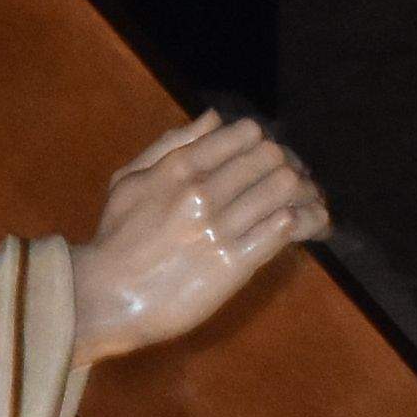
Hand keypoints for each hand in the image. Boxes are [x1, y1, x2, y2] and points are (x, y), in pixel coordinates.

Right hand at [68, 111, 328, 360]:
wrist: (104, 298)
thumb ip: (172, 145)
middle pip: (272, 158)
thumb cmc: (115, 239)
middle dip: (291, 167)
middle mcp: (201, 193)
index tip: (269, 158)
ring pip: (284, 190)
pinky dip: (301, 223)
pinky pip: (281, 230)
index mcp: (178, 168)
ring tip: (311, 205)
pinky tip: (306, 227)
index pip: (245, 134)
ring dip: (304, 195)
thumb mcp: (130, 180)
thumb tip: (214, 118)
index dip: (265, 143)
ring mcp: (218, 229)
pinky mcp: (231, 265)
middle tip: (297, 181)